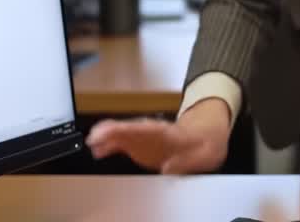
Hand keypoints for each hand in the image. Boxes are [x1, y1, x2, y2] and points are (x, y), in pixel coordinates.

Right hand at [85, 97, 230, 173]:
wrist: (205, 140)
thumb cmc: (203, 145)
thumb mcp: (202, 154)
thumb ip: (186, 162)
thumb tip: (169, 169)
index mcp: (168, 134)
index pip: (144, 130)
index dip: (128, 130)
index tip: (114, 131)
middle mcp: (152, 134)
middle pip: (129, 130)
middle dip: (112, 133)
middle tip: (95, 137)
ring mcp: (144, 139)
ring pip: (122, 136)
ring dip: (107, 139)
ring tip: (93, 143)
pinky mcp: (140, 146)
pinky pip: (122, 144)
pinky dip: (110, 146)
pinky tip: (99, 151)